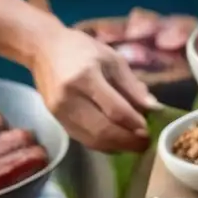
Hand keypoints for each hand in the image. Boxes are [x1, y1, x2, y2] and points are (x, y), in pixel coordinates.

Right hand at [31, 26, 157, 153]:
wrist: (44, 50)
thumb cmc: (83, 50)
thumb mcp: (113, 60)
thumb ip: (132, 85)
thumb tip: (153, 108)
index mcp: (86, 78)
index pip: (115, 109)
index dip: (135, 124)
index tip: (150, 130)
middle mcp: (69, 98)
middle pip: (102, 130)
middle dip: (128, 142)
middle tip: (146, 144)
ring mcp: (60, 111)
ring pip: (91, 139)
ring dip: (116, 147)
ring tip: (135, 145)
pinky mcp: (56, 120)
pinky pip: (82, 138)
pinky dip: (103, 144)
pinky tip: (117, 142)